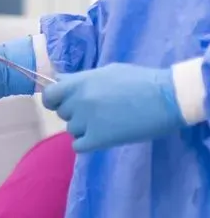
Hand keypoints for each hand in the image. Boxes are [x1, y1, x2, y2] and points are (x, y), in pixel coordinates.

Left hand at [42, 63, 186, 151]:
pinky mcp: (99, 139)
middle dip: (75, 113)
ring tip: (107, 122)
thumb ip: (81, 79)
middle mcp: (78, 101)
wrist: (167, 98)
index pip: (49, 95)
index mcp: (79, 83)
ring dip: (84, 129)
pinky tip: (102, 137)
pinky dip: (87, 143)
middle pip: (62, 113)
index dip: (54, 100)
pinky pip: (78, 146)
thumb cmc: (141, 81)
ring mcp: (87, 121)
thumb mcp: (107, 72)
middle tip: (96, 112)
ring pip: (71, 130)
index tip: (64, 103)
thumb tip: (60, 80)